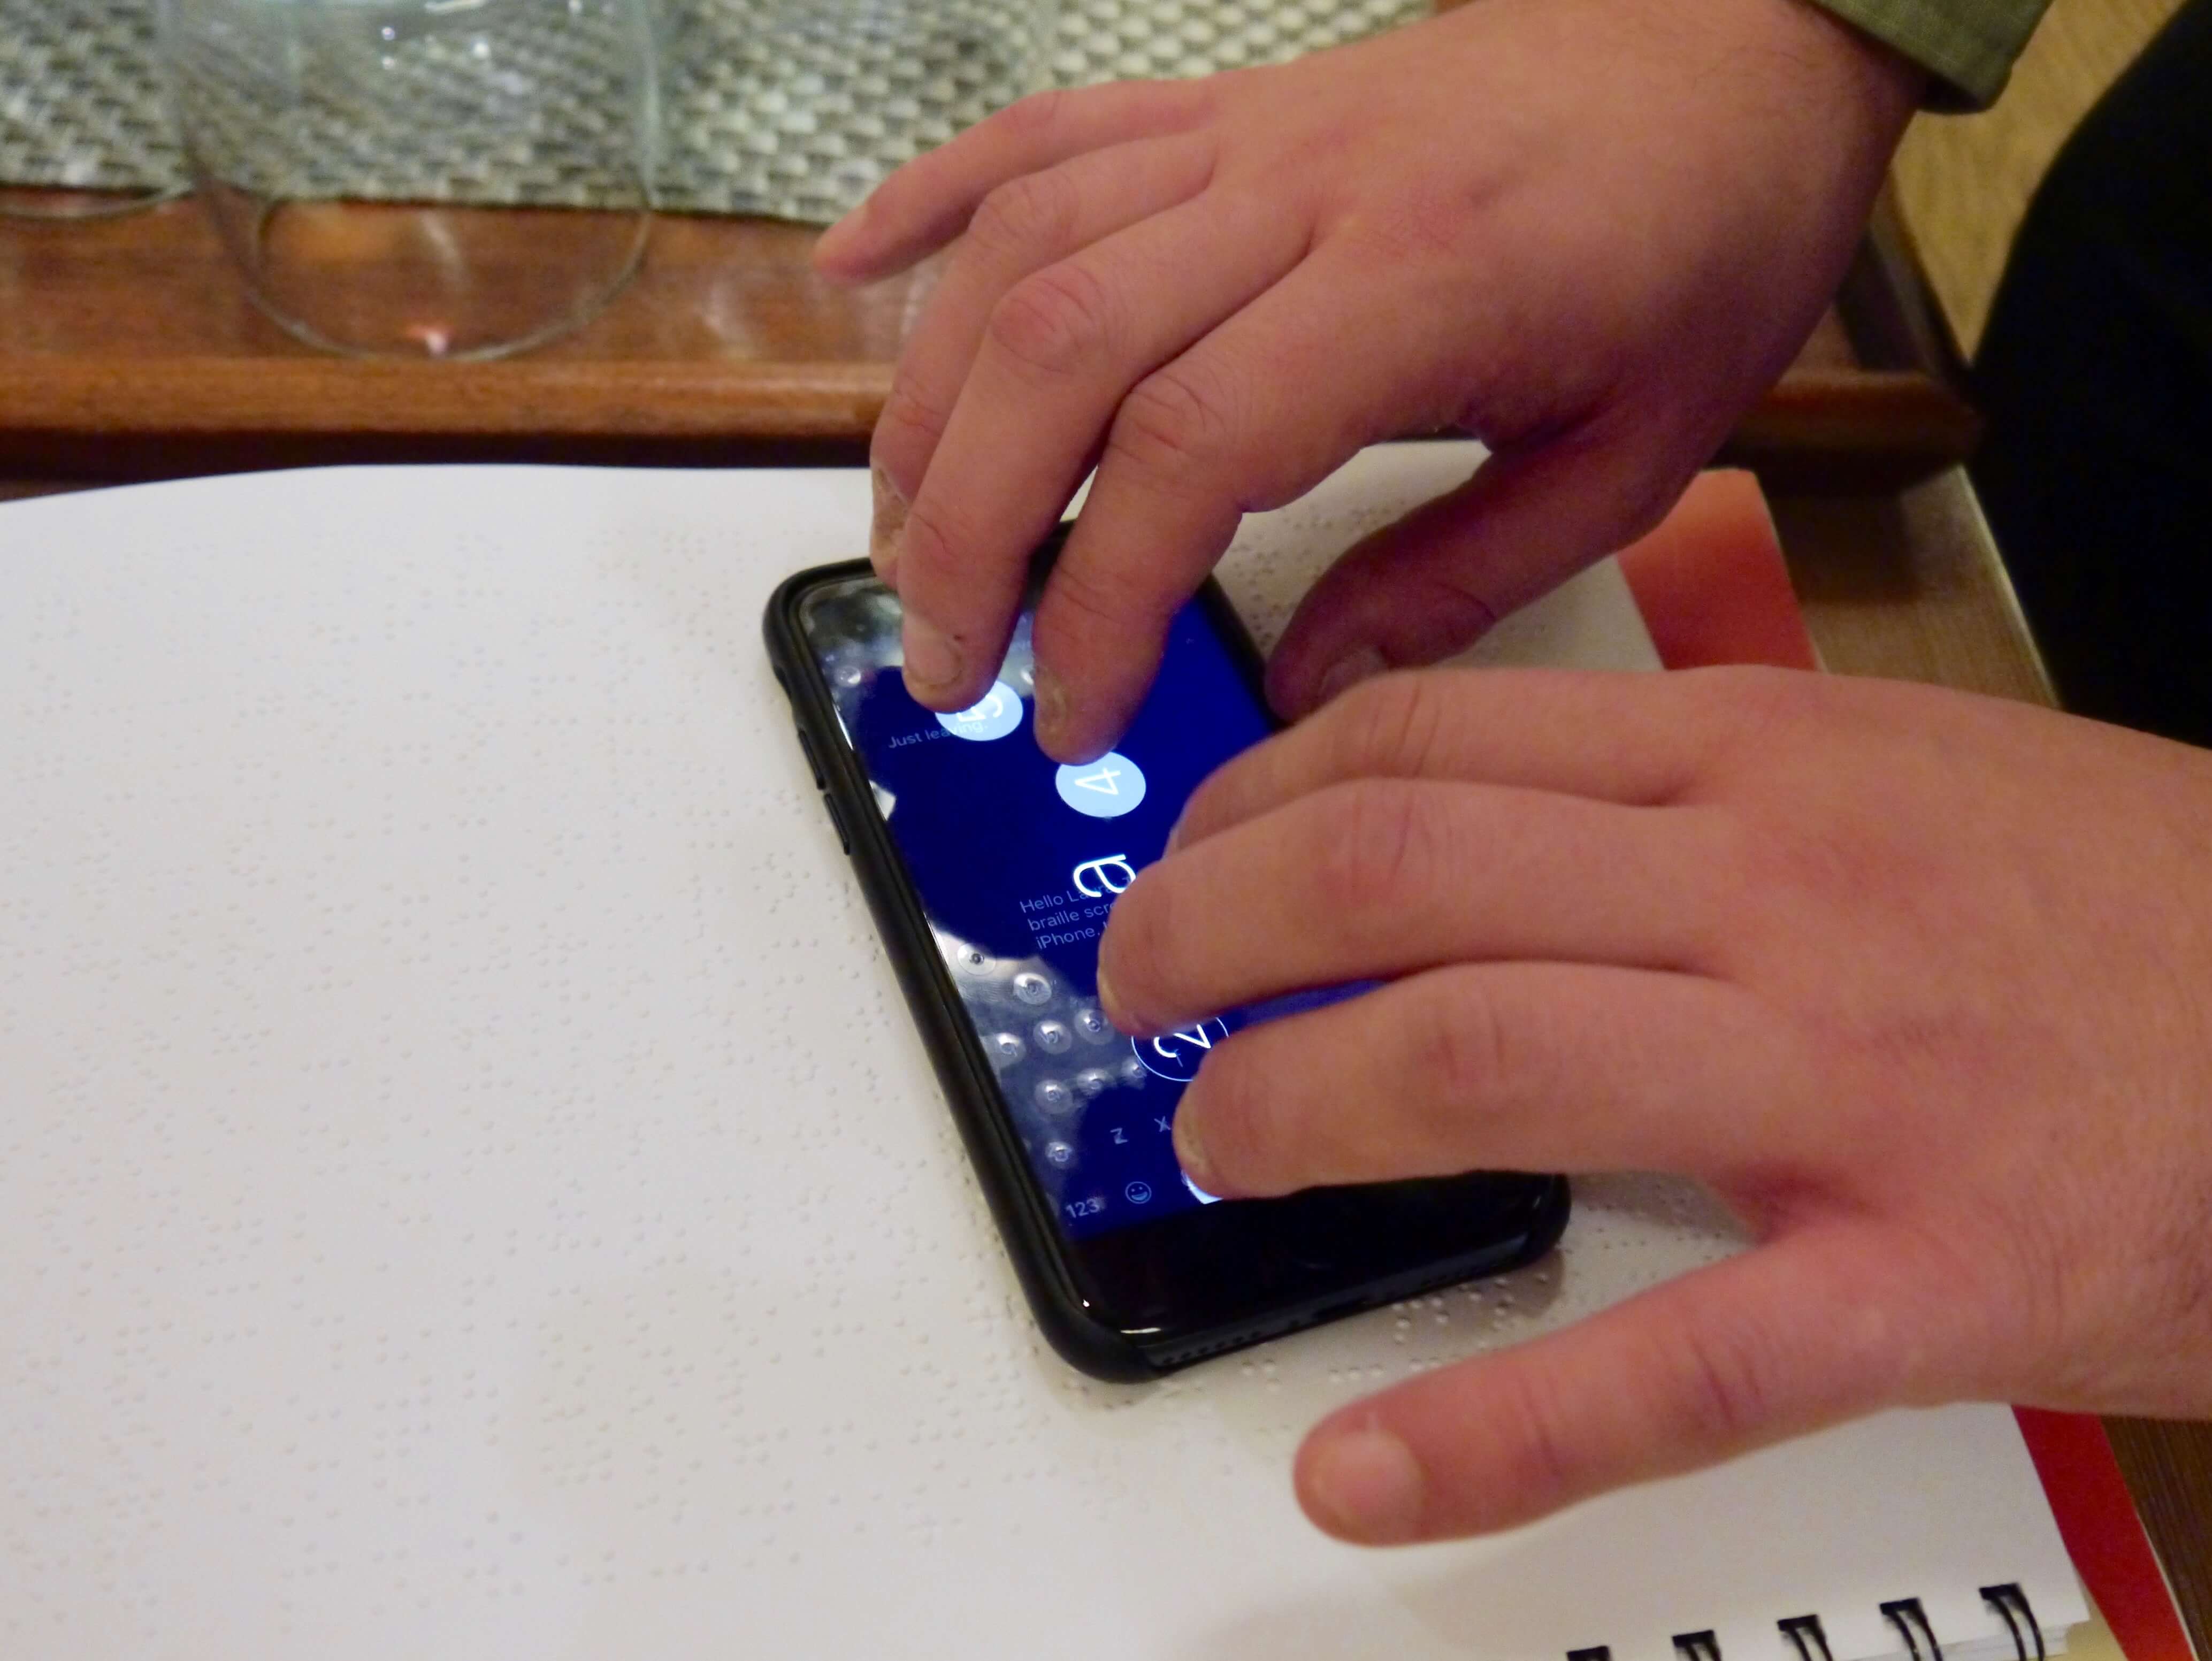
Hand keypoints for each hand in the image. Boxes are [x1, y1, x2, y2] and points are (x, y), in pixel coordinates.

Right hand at [813, 0, 1918, 760]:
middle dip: (966, 530)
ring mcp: (1244, 132)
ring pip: (1018, 250)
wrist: (1737, 39)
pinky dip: (930, 202)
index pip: (1187, 446)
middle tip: (947, 664)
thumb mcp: (1629, 458)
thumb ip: (1454, 582)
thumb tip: (1299, 693)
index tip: (1072, 712)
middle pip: (1055, 348)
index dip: (1100, 600)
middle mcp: (1301, 191)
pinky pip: (1039, 130)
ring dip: (926, 409)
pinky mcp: (1220, 105)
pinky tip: (853, 274)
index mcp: (1418, 284)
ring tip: (906, 547)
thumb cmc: (1702, 246)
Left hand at [1095, 668, 2211, 1542]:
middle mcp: (1775, 895)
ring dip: (1293, 1107)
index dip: (1260, 800)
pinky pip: (1671, 1367)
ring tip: (1215, 1142)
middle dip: (1211, 928)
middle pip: (1400, 875)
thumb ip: (1683, 792)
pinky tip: (1365, 1475)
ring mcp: (1844, 1086)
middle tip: (1135, 990)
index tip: (1191, 854)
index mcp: (1761, 762)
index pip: (1430, 739)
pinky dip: (1493, 1434)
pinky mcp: (1924, 1283)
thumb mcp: (1892, 770)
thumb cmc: (2122, 904)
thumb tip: (1473, 820)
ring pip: (1479, 1064)